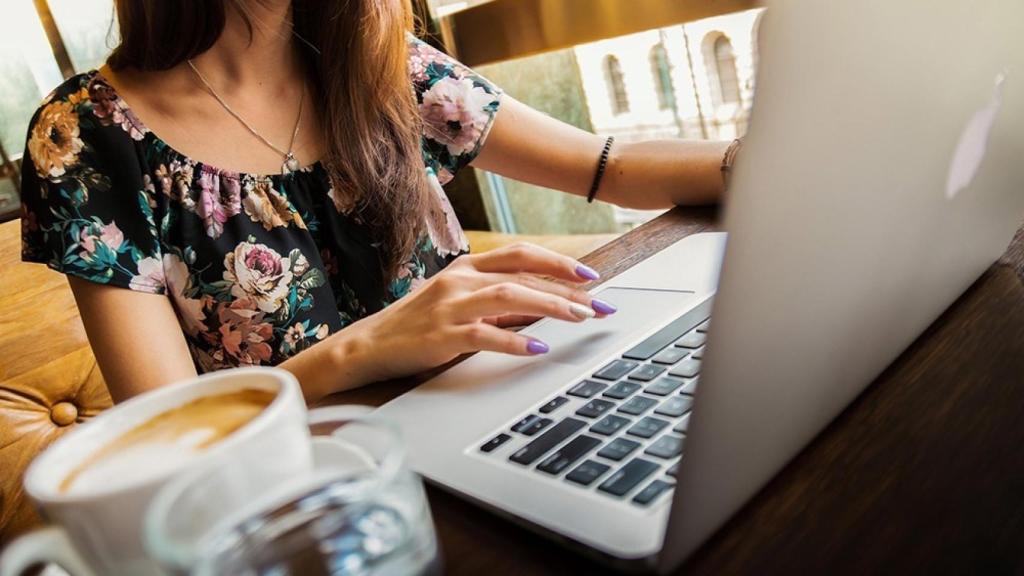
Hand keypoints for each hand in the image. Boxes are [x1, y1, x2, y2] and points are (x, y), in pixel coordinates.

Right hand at [334, 243, 617, 384]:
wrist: (368, 346)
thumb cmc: (417, 325)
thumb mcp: (458, 304)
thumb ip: (497, 302)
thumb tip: (543, 307)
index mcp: (466, 268)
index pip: (520, 255)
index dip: (558, 262)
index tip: (590, 276)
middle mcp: (460, 280)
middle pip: (522, 274)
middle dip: (567, 289)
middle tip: (600, 304)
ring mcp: (450, 306)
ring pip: (509, 296)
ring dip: (550, 306)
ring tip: (580, 318)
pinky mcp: (441, 335)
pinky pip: (485, 334)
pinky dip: (515, 339)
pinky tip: (537, 347)